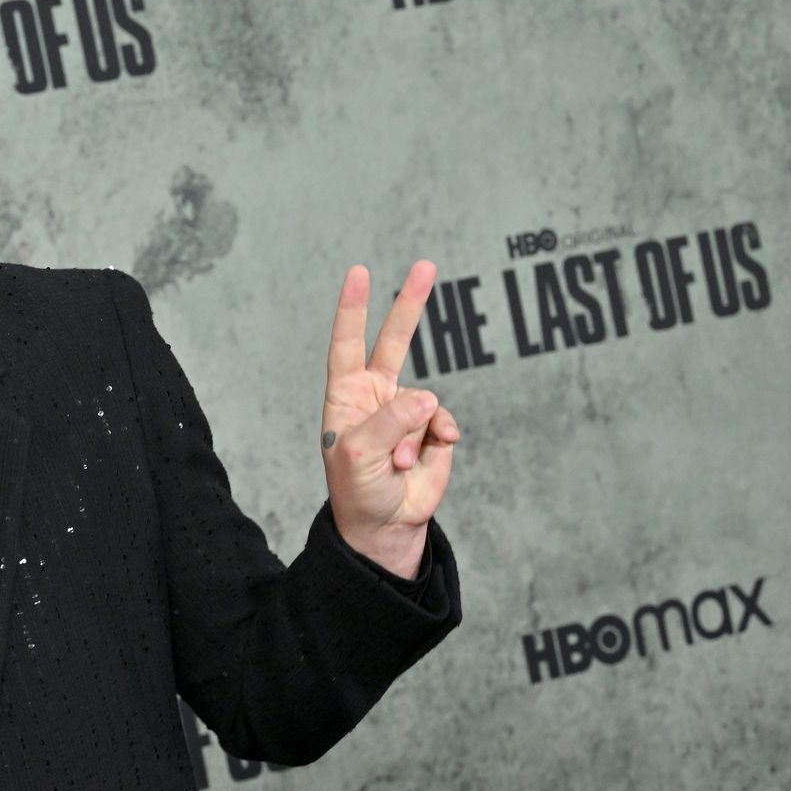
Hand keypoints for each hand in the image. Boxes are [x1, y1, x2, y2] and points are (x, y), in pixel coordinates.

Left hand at [320, 262, 460, 577]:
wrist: (384, 525)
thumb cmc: (358, 489)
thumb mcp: (360, 454)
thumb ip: (391, 420)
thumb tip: (427, 397)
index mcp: (347, 395)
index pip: (347, 343)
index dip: (353, 309)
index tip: (360, 272)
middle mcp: (376, 396)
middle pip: (394, 341)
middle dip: (410, 304)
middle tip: (426, 265)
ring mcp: (406, 411)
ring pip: (424, 401)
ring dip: (414, 434)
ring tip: (399, 464)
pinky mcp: (432, 430)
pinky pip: (443, 419)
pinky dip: (439, 436)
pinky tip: (429, 455)